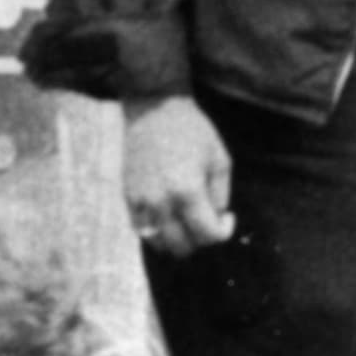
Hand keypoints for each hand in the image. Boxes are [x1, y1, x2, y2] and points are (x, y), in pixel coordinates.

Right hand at [123, 94, 234, 257]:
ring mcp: (141, 201)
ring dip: (178, 240)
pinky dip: (158, 233)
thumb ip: (221, 196)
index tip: (228, 217)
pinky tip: (169, 216)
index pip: (208, 235)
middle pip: (183, 247)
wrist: (154, 108)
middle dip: (201, 239)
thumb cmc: (193, 130)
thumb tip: (217, 219)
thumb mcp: (220, 159)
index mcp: (188, 192)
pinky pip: (142, 232)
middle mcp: (161, 202)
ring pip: (160, 245)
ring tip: (188, 222)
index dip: (224, 231)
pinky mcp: (128, 197)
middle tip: (207, 220)